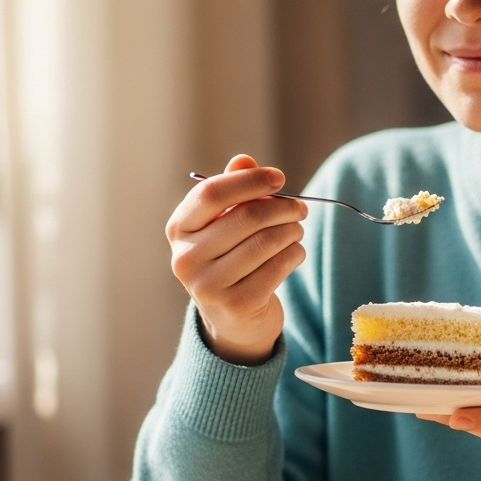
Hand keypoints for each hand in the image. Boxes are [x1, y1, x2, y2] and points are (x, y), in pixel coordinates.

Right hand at [166, 154, 307, 365]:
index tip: (279, 177)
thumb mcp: (224, 225)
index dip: (249, 181)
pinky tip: (296, 252)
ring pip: (265, 242)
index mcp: (179, 229)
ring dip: (292, 231)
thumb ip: (233, 191)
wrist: (233, 320)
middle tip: (301, 208)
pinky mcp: (236, 306)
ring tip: (297, 230)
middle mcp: (186, 258)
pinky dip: (295, 254)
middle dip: (282, 208)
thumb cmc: (230, 260)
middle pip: (245, 217)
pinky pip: (277, 268)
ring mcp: (208, 286)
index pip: (211, 194)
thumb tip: (244, 160)